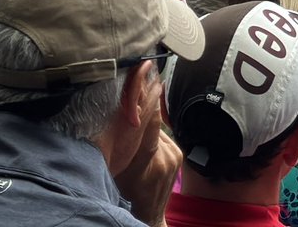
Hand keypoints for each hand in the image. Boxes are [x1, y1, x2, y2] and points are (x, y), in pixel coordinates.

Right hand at [115, 105, 181, 226]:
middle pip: (150, 126)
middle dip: (141, 115)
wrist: (151, 211)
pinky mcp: (178, 154)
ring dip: (146, 126)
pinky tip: (145, 141)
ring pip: (155, 130)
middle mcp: (164, 158)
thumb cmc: (129, 191)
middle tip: (132, 100)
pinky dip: (153, 134)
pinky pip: (162, 136)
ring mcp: (174, 156)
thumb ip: (121, 147)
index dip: (147, 105)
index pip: (149, 127)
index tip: (143, 86)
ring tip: (136, 127)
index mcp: (147, 163)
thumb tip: (120, 117)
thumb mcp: (119, 171)